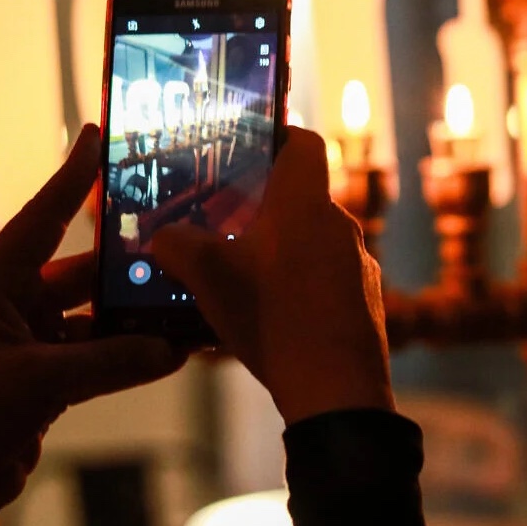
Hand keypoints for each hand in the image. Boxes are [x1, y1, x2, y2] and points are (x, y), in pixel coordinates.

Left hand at [0, 125, 185, 508]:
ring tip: (177, 310)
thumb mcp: (41, 384)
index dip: (71, 177)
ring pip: (89, 317)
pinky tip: (161, 354)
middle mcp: (8, 304)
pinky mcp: (37, 376)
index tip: (97, 136)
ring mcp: (23, 341)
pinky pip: (89, 353)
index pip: (42, 218)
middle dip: (122, 268)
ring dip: (127, 320)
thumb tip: (170, 349)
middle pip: (78, 271)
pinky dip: (120, 355)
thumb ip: (111, 362)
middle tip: (171, 249)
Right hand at [154, 127, 392, 424]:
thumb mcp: (208, 276)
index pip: (304, 141)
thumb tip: (162, 237)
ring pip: (310, 241)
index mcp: (305, 201)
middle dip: (260, 208)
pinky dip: (297, 288)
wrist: (337, 390)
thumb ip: (177, 245)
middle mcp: (339, 224)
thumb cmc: (274, 318)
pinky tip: (268, 317)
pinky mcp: (364, 302)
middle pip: (299, 197)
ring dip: (277, 252)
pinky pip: (324, 280)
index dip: (276, 135)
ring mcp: (358, 264)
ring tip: (238, 277)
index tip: (246, 148)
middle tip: (221, 223)